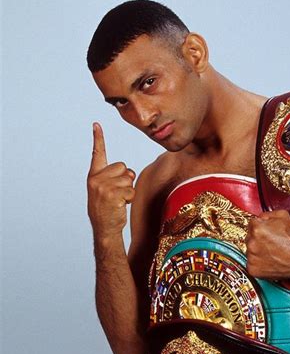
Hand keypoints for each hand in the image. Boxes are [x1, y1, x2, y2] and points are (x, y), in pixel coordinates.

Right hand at [87, 122, 135, 237]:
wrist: (104, 229)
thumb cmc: (108, 210)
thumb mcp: (106, 191)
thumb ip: (115, 178)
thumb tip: (129, 172)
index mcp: (93, 176)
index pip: (97, 154)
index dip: (98, 139)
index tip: (96, 124)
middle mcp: (96, 179)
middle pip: (122, 166)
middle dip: (125, 179)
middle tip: (117, 194)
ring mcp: (103, 187)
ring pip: (128, 178)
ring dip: (128, 190)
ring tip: (118, 201)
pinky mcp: (112, 195)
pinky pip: (130, 190)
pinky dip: (130, 198)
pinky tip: (120, 205)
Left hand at [246, 210, 289, 278]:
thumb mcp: (283, 215)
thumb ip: (267, 214)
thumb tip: (260, 218)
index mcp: (256, 228)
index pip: (252, 224)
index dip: (261, 227)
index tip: (267, 232)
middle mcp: (251, 243)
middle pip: (249, 237)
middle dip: (258, 239)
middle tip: (271, 243)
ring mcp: (251, 257)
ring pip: (250, 251)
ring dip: (257, 251)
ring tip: (271, 252)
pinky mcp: (253, 269)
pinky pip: (251, 263)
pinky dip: (258, 263)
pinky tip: (269, 260)